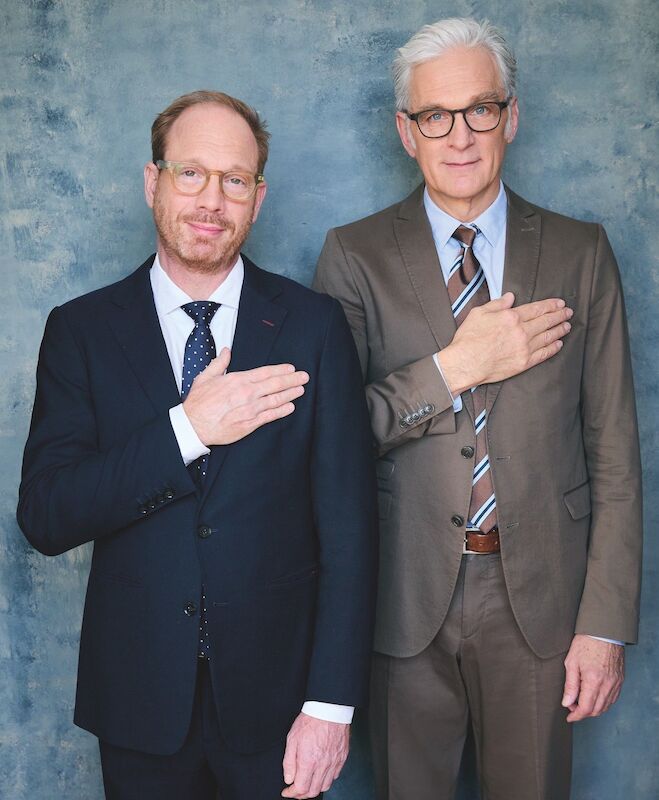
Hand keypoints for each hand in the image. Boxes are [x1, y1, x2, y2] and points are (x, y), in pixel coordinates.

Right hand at [183, 348, 308, 445]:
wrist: (193, 425)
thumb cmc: (198, 403)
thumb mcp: (206, 377)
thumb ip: (219, 363)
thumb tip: (226, 351)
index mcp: (238, 380)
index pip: (265, 372)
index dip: (280, 370)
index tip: (291, 368)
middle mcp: (247, 393)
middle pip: (275, 384)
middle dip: (292, 380)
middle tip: (304, 377)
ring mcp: (250, 409)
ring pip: (276, 400)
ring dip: (290, 394)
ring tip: (301, 389)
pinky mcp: (250, 424)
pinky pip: (270, 416)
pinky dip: (282, 411)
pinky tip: (290, 407)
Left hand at [281, 713, 349, 797]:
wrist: (329, 709)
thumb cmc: (311, 720)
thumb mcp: (292, 738)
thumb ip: (288, 761)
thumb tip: (288, 778)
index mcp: (309, 761)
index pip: (300, 788)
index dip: (291, 793)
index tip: (287, 791)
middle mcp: (323, 765)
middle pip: (313, 791)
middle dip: (302, 794)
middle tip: (296, 790)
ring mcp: (334, 762)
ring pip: (325, 786)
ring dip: (314, 788)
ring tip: (308, 783)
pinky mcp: (342, 757)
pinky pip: (335, 776)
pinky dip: (326, 779)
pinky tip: (321, 774)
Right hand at [437, 292, 572, 394]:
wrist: (465, 363)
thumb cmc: (469, 338)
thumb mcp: (479, 313)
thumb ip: (497, 304)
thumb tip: (510, 297)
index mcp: (512, 317)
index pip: (537, 309)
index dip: (551, 305)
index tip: (560, 304)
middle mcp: (522, 331)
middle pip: (546, 322)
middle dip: (559, 316)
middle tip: (568, 313)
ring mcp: (525, 348)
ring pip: (548, 337)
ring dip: (559, 330)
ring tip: (567, 326)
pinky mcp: (524, 363)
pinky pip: (544, 354)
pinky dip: (553, 348)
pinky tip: (558, 344)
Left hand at [561, 634, 624, 721]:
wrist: (604, 631)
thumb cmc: (586, 643)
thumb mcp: (571, 662)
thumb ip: (570, 685)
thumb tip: (567, 703)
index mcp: (593, 680)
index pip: (586, 708)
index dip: (576, 716)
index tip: (569, 717)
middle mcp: (607, 685)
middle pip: (596, 710)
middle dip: (583, 713)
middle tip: (572, 706)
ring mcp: (616, 683)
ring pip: (605, 706)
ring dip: (593, 708)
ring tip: (581, 700)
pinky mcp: (620, 680)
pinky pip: (612, 698)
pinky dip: (603, 702)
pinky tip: (594, 696)